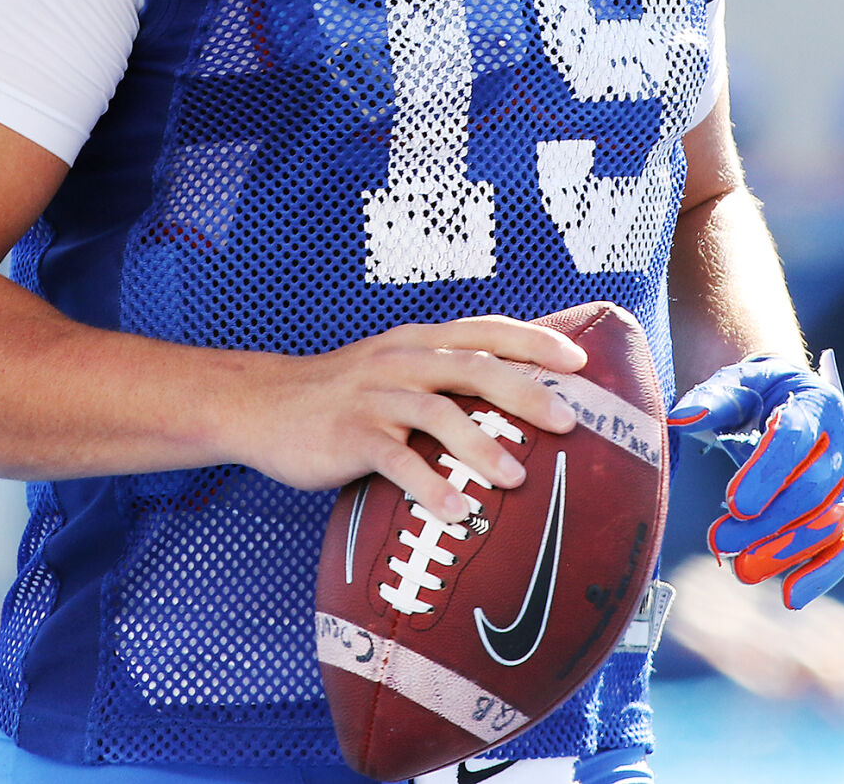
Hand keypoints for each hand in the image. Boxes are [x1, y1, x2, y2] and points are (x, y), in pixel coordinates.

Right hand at [235, 316, 586, 524]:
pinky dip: (429, 486)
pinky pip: (396, 461)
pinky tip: (457, 513)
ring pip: (438, 412)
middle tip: (568, 422)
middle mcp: (401, 359)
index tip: (578, 361)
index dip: (533, 341)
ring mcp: (375, 396)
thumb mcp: (392, 366)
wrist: (264, 404)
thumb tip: (508, 402)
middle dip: (525, 392)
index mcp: (417, 341)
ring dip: (481, 445)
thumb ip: (439, 375)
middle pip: (473, 366)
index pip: (484, 330)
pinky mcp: (351, 435)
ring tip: (517, 479)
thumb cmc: (343, 394)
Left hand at [668, 350, 843, 609]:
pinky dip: (822, 573)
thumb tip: (681, 418)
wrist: (786, 399)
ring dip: (787, 551)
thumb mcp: (733, 386)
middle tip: (721, 541)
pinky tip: (791, 596)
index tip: (735, 504)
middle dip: (768, 521)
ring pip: (830, 522)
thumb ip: (711, 401)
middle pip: (814, 488)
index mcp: (816, 403)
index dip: (768, 472)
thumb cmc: (755, 396)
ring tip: (742, 570)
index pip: (796, 436)